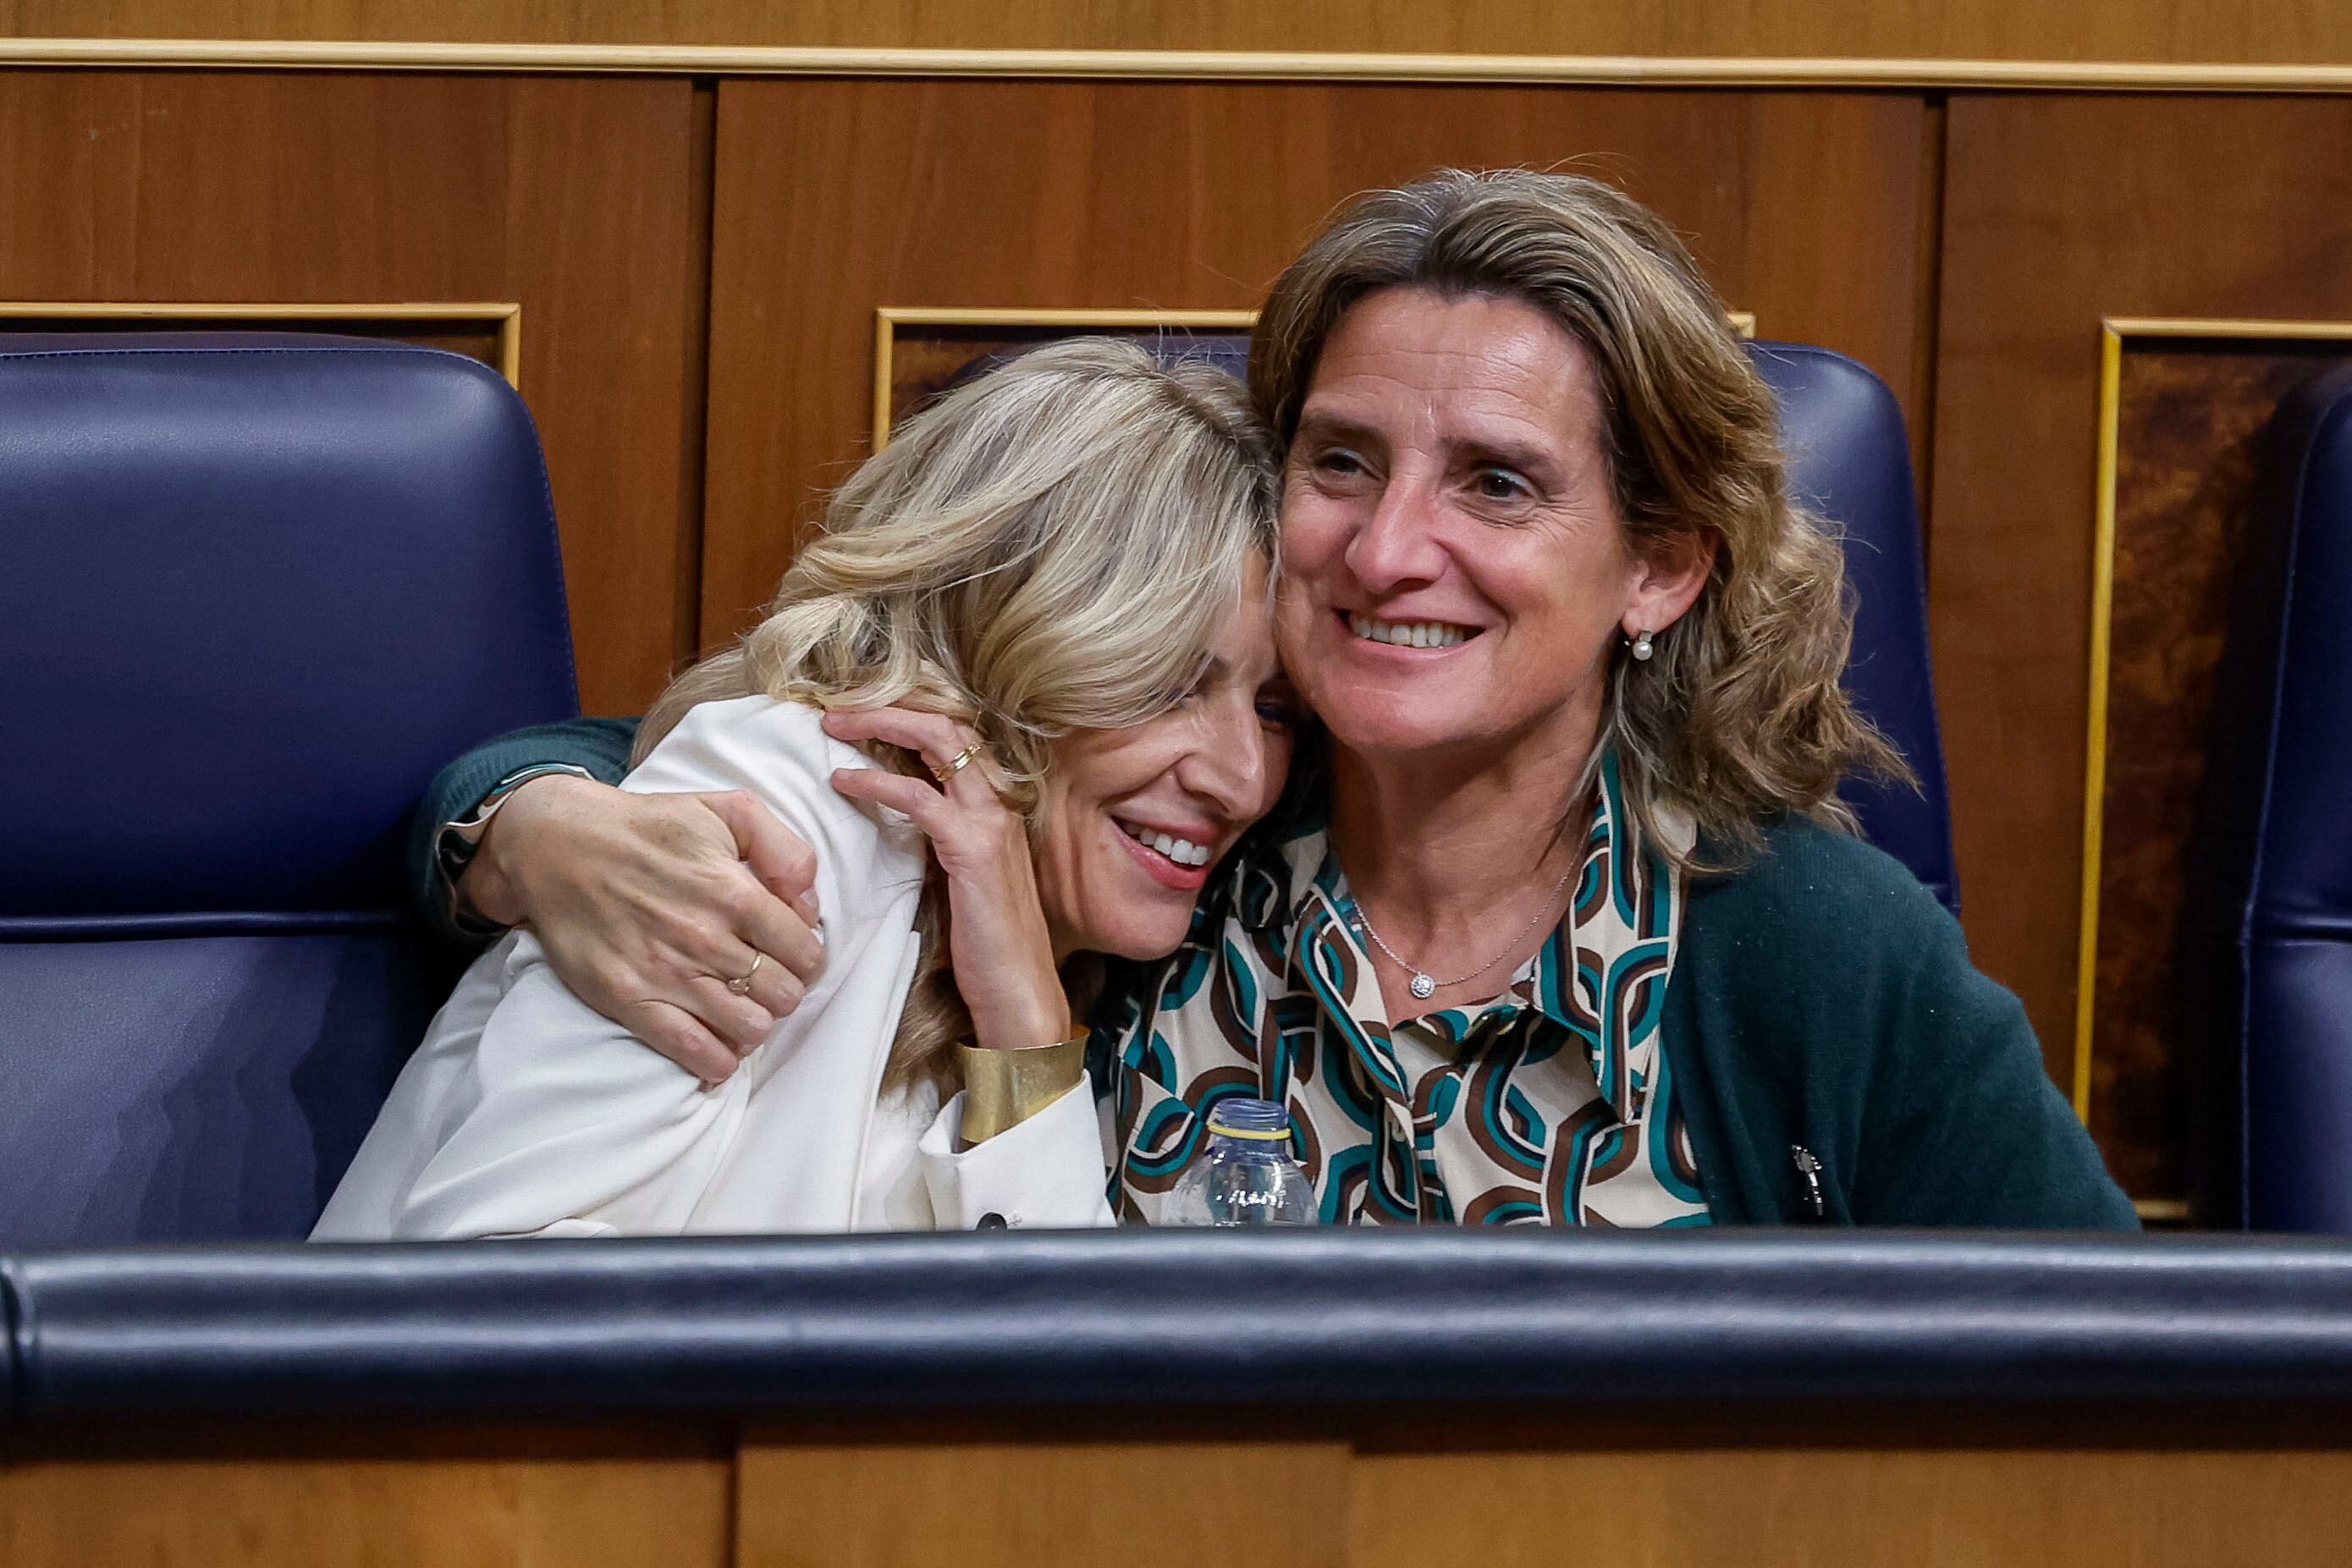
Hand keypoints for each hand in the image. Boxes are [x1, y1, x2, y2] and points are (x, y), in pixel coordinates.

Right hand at [459, 773, 825, 1082]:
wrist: (557, 846)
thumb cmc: (648, 827)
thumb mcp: (727, 810)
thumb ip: (785, 850)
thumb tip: (808, 906)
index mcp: (735, 891)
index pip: (805, 951)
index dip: (806, 956)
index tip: (790, 952)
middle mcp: (705, 937)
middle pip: (784, 994)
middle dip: (784, 989)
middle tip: (765, 977)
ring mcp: (667, 973)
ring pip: (750, 1028)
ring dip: (756, 1023)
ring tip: (742, 1005)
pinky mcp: (630, 1000)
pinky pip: (696, 1054)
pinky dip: (718, 1059)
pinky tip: (719, 1045)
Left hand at [821, 706, 1071, 1051]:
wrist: (1020, 987)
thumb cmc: (988, 940)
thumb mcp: (963, 873)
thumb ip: (941, 836)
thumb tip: (899, 811)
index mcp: (996, 805)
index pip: (958, 735)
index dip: (912, 714)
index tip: (864, 711)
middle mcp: (1000, 802)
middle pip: (948, 723)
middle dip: (891, 706)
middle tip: (839, 707)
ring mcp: (990, 821)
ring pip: (940, 741)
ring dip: (881, 724)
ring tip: (835, 726)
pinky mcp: (973, 848)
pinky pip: (920, 797)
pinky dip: (877, 782)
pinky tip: (844, 781)